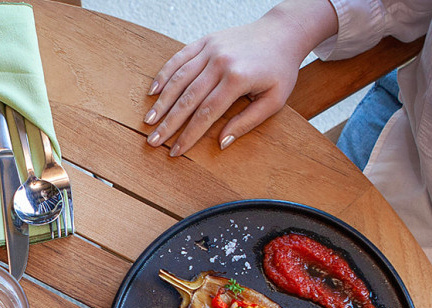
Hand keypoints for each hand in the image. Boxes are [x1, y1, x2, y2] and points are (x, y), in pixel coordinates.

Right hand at [144, 0, 338, 155]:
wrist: (283, 32)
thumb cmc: (280, 68)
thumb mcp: (274, 100)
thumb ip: (247, 122)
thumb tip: (221, 142)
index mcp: (237, 79)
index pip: (206, 114)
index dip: (189, 135)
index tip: (176, 150)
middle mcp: (220, 62)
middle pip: (187, 99)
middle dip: (168, 123)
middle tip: (153, 141)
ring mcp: (210, 49)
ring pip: (179, 79)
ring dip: (162, 101)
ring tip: (149, 120)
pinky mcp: (205, 41)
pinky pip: (179, 58)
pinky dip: (164, 74)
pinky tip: (153, 91)